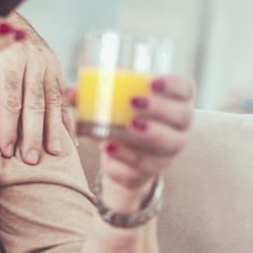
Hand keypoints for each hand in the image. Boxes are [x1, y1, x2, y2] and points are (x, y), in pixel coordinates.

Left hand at [0, 33, 73, 163]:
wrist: (6, 18)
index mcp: (9, 59)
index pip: (10, 99)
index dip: (9, 126)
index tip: (6, 150)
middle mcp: (33, 60)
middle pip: (34, 103)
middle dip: (33, 133)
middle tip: (31, 159)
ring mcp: (48, 64)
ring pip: (53, 101)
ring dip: (54, 129)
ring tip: (54, 153)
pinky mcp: (57, 68)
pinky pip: (64, 97)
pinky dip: (68, 120)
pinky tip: (71, 140)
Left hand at [83, 74, 195, 204]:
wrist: (121, 155)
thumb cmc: (119, 117)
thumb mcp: (108, 102)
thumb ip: (89, 94)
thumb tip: (68, 91)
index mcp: (173, 101)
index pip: (184, 89)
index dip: (173, 85)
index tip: (152, 81)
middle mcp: (178, 126)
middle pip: (182, 116)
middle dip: (160, 109)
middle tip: (134, 102)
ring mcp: (168, 151)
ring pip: (169, 144)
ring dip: (150, 135)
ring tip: (129, 126)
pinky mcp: (151, 171)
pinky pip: (144, 167)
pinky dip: (126, 158)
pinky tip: (110, 149)